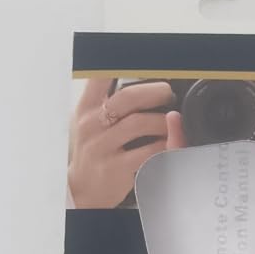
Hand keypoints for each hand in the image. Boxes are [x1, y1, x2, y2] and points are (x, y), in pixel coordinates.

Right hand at [68, 78, 175, 207]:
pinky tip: (167, 143)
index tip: (143, 65)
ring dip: (162, 121)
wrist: (84, 189)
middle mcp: (92, 124)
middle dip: (154, 92)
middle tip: (167, 94)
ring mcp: (102, 146)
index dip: (119, 65)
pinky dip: (163, 146)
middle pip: (127, 97)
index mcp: (87, 108)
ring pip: (140, 123)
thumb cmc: (95, 149)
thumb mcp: (91, 121)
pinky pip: (147, 152)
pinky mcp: (116, 168)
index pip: (98, 77)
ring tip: (170, 123)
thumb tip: (141, 81)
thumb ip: (109, 100)